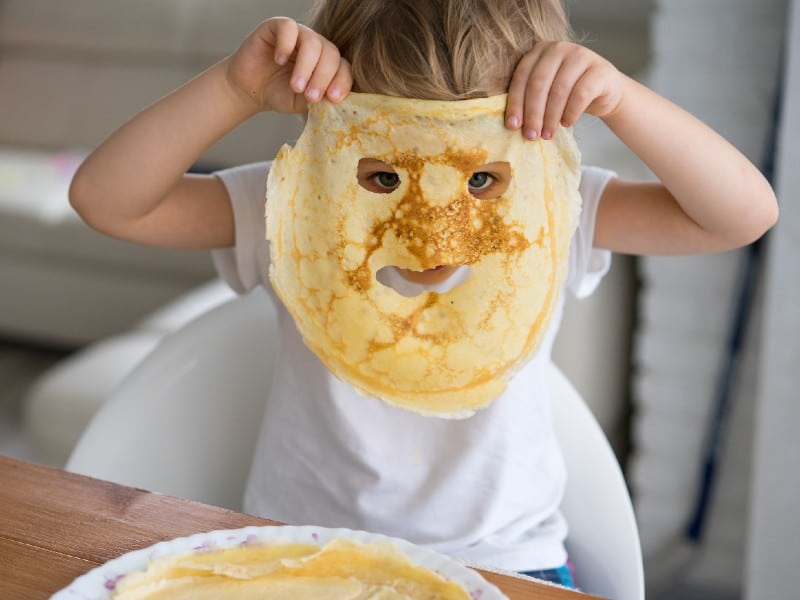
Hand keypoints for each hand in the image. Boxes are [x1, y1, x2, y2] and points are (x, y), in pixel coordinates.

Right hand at [224, 17, 352, 113]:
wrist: (249, 89)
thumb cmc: (278, 94)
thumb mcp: (301, 102)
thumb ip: (319, 99)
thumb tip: (334, 99)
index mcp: (327, 63)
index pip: (343, 67)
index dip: (342, 81)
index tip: (333, 98)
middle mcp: (316, 46)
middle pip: (331, 53)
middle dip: (323, 77)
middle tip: (311, 96)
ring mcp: (298, 34)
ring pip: (313, 42)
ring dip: (306, 66)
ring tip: (296, 86)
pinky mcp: (277, 26)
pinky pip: (289, 28)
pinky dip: (286, 45)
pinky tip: (279, 61)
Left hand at [505, 42, 623, 139]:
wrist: (604, 91)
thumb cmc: (568, 93)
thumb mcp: (546, 92)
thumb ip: (529, 98)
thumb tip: (512, 124)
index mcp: (540, 51)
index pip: (522, 76)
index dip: (516, 102)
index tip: (512, 126)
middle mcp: (559, 48)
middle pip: (539, 83)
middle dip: (533, 113)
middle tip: (531, 135)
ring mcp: (581, 56)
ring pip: (559, 90)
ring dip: (551, 117)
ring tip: (547, 134)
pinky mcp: (600, 70)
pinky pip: (581, 94)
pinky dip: (571, 112)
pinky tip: (566, 124)